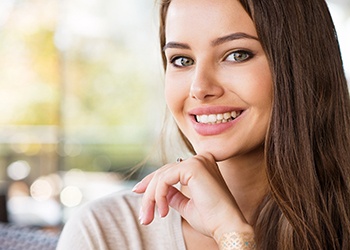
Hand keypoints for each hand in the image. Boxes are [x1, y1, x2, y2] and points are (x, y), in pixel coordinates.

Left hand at [132, 153, 253, 241]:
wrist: (227, 227)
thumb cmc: (211, 219)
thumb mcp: (187, 206)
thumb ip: (174, 196)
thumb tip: (160, 193)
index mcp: (202, 166)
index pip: (171, 170)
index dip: (152, 181)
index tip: (138, 192)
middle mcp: (201, 159)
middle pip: (164, 172)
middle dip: (148, 193)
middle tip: (143, 215)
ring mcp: (197, 161)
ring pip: (162, 176)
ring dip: (151, 198)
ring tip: (149, 217)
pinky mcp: (193, 167)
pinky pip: (165, 179)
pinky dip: (159, 196)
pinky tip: (163, 212)